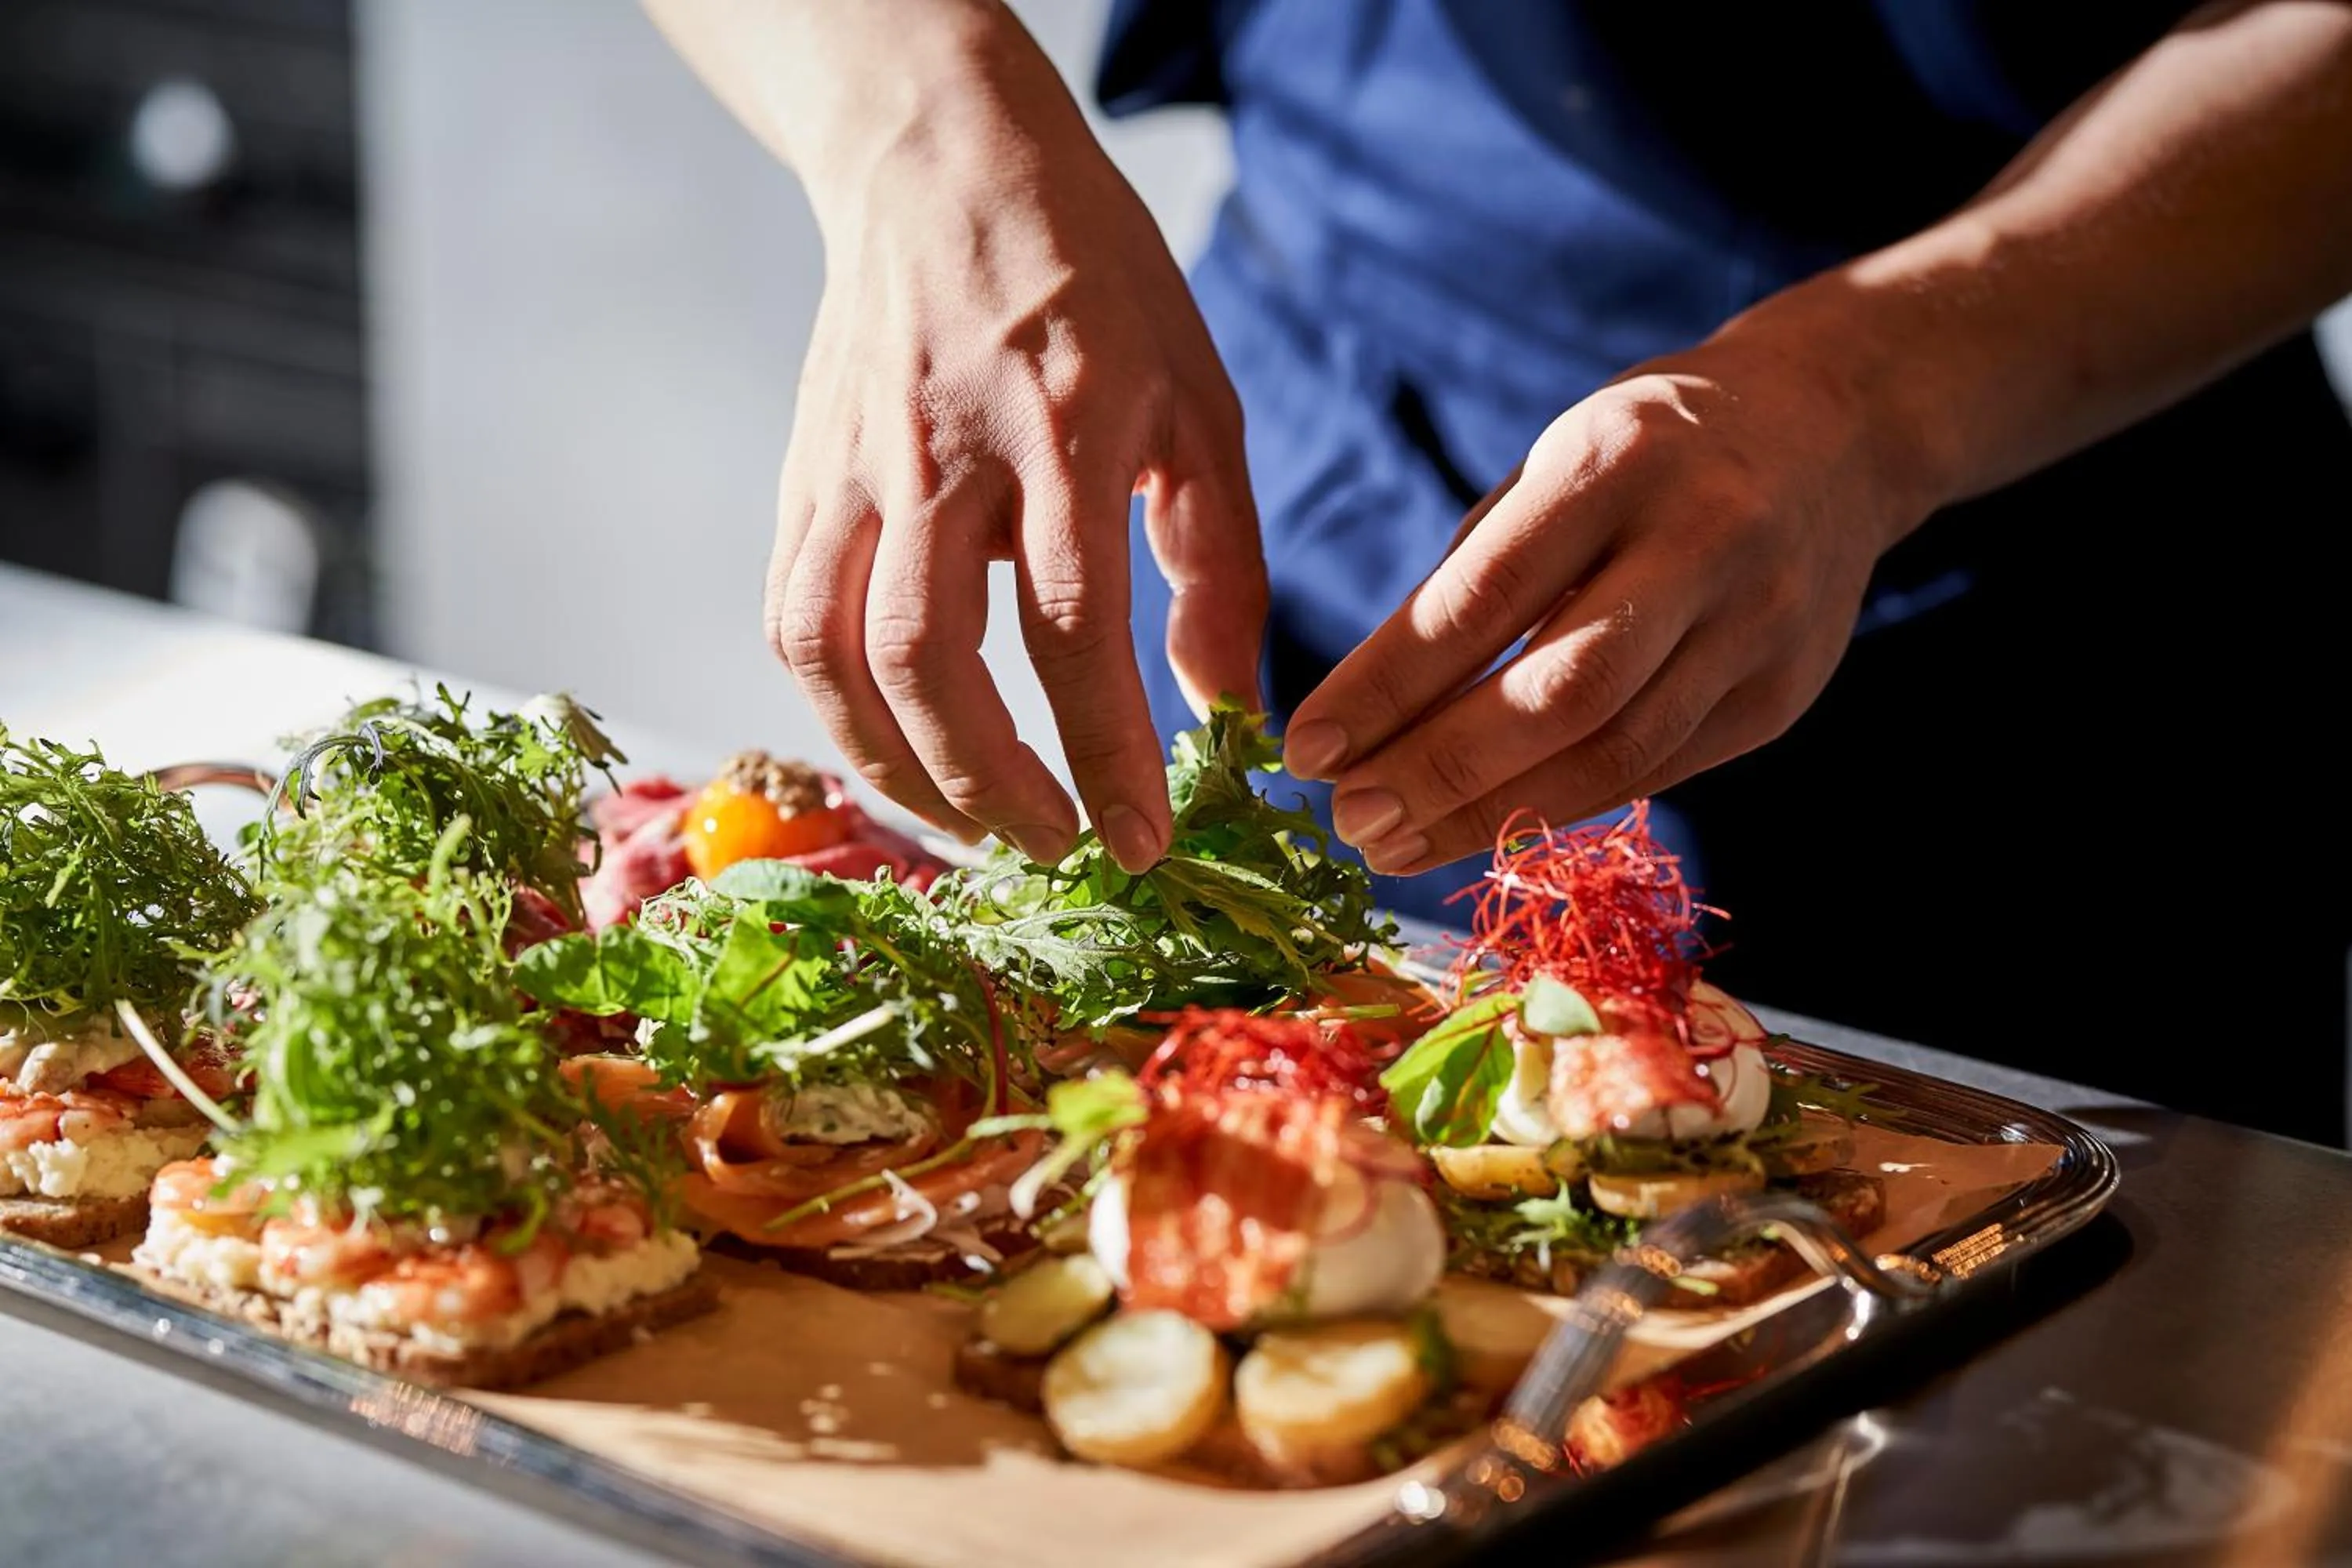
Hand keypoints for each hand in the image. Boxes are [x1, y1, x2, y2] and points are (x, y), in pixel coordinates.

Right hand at [767, 25, 1263, 871]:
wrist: (941, 164)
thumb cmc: (1094, 283)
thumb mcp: (1197, 403)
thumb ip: (1218, 562)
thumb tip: (1224, 708)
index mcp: (1058, 431)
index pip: (1071, 629)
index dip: (1104, 753)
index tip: (1143, 841)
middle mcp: (939, 455)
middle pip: (930, 663)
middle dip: (992, 787)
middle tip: (1058, 845)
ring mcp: (850, 469)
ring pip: (832, 656)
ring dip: (896, 770)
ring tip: (971, 825)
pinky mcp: (800, 479)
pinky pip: (791, 619)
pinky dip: (836, 708)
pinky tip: (898, 747)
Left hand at [1282, 302, 1935, 873]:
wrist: (1833, 429)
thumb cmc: (1647, 451)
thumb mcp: (1553, 466)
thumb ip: (1474, 576)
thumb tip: (1368, 711)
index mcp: (1617, 462)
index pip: (1484, 596)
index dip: (1389, 684)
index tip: (1309, 748)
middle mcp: (1702, 542)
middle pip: (1562, 692)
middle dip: (1441, 770)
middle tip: (1349, 821)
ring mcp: (1759, 626)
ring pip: (1615, 753)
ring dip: (1491, 814)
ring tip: (1394, 844)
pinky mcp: (1783, 695)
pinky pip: (1655, 770)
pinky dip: (1559, 803)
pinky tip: (1483, 824)